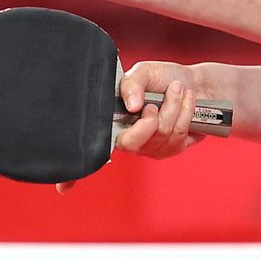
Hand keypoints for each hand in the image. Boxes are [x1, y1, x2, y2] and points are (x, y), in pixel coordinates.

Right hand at [53, 61, 207, 193]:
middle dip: (150, 119)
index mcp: (114, 121)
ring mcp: (150, 146)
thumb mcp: (143, 72)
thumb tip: (132, 106)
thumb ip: (132, 84)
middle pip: (132, 144)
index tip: (64, 187)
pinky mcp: (171, 149)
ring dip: (173, 107)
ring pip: (160, 135)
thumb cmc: (164, 78)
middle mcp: (129, 138)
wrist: (197, 83)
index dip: (74, 172)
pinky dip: (185, 112)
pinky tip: (186, 99)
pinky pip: (178, 136)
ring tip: (176, 90)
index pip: (91, 149)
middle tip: (153, 103)